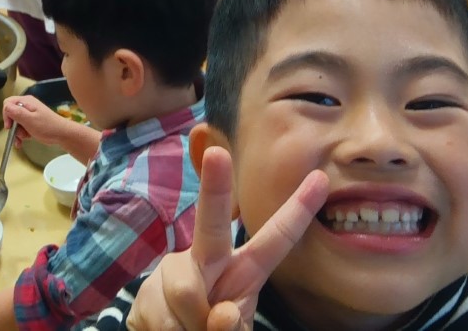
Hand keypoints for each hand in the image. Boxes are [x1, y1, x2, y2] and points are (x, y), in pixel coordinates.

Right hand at [2, 95, 71, 147]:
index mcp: (26, 102)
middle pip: (11, 113)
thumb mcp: (29, 120)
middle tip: (18, 134)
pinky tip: (23, 141)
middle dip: (13, 126)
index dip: (6, 115)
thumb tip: (5, 107)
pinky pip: (22, 126)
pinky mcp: (32, 121)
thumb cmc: (48, 127)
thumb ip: (16, 112)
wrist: (62, 134)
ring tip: (24, 138)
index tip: (9, 126)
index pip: (8, 103)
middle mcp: (27, 105)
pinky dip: (21, 134)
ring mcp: (30, 113)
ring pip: (16, 122)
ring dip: (18, 132)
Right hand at [125, 147, 327, 330]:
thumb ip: (233, 327)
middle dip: (215, 188)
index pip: (275, 239)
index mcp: (241, 269)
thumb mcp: (231, 329)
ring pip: (188, 294)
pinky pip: (166, 318)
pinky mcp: (147, 292)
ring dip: (192, 327)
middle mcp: (207, 261)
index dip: (297, 210)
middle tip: (218, 153)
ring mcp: (175, 273)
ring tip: (188, 330)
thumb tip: (220, 314)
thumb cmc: (204, 326)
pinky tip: (167, 330)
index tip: (319, 178)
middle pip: (212, 224)